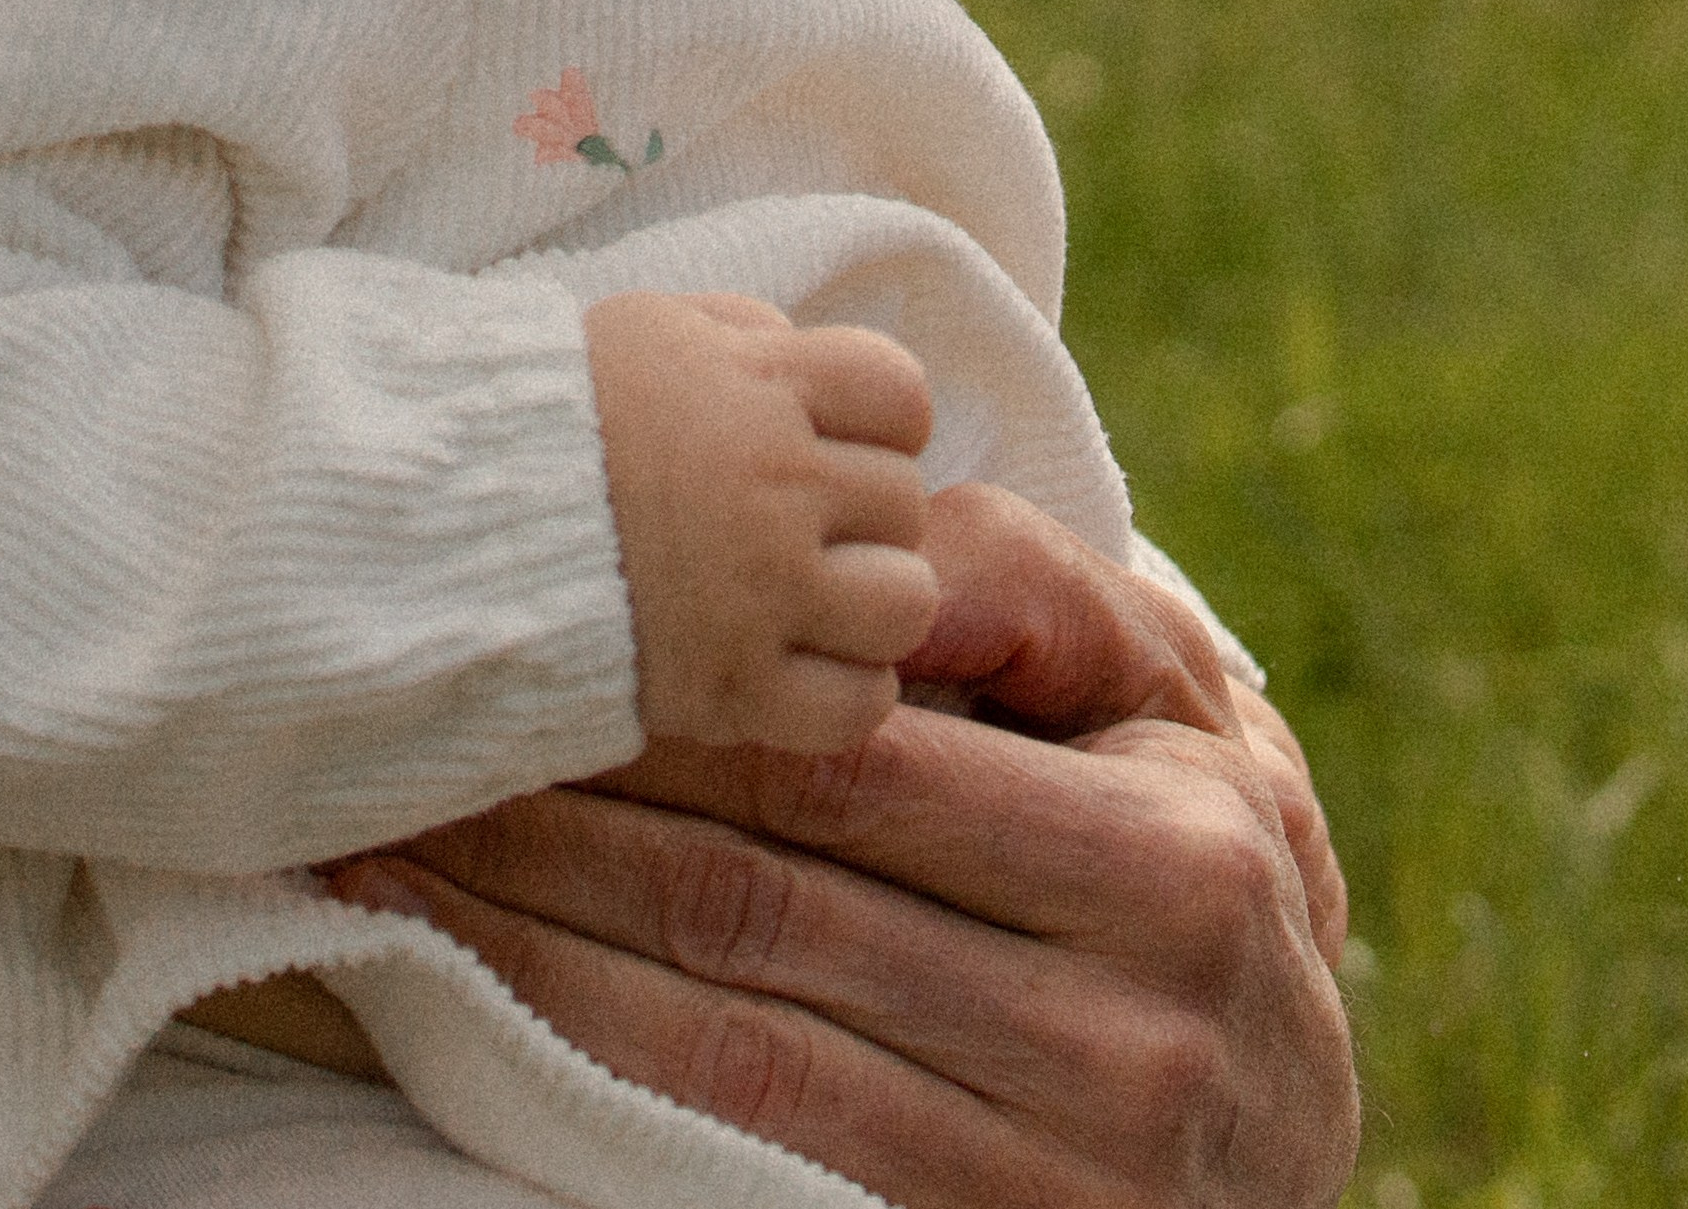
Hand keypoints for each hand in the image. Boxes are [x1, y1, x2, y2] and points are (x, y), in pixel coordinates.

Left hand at [331, 486, 1358, 1207]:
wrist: (1291, 1118)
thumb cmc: (1194, 848)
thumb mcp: (1165, 704)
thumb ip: (1029, 593)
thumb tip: (872, 542)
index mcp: (1170, 863)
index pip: (856, 767)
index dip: (672, 710)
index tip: (528, 648)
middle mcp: (1124, 1036)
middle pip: (764, 904)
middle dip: (559, 826)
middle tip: (408, 752)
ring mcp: (1052, 1176)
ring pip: (723, 1039)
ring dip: (531, 951)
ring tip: (396, 863)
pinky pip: (740, 1149)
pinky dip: (588, 1069)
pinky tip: (482, 1001)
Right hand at [583, 290, 936, 751]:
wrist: (446, 523)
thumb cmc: (546, 417)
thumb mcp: (648, 330)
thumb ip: (745, 332)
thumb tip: (804, 354)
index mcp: (760, 386)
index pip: (902, 395)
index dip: (877, 421)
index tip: (828, 442)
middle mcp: (776, 486)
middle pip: (904, 500)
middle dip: (858, 513)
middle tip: (791, 526)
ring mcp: (761, 594)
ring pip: (907, 603)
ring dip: (868, 603)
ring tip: (807, 600)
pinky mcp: (733, 691)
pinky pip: (860, 704)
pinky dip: (843, 692)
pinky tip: (793, 666)